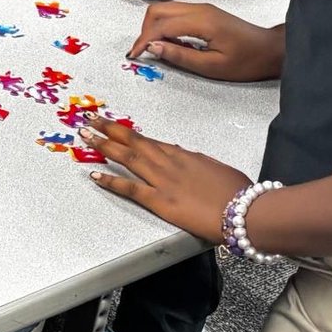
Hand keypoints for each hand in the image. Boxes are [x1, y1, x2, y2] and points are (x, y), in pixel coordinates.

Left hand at [81, 120, 243, 244]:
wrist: (246, 211)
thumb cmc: (238, 191)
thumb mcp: (215, 168)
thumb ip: (195, 162)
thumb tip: (182, 156)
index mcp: (182, 155)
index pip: (149, 141)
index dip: (128, 133)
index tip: (113, 126)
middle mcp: (169, 163)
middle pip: (133, 143)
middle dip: (109, 130)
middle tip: (88, 120)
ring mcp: (163, 181)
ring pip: (127, 158)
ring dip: (104, 146)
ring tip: (85, 137)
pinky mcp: (161, 201)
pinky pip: (130, 188)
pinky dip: (111, 181)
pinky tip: (94, 175)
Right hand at [129, 3, 284, 81]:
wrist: (271, 50)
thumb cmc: (247, 61)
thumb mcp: (212, 67)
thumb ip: (180, 56)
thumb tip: (153, 47)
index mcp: (202, 22)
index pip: (161, 25)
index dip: (143, 40)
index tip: (134, 55)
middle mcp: (199, 9)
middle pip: (157, 10)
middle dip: (144, 31)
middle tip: (143, 52)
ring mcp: (202, 8)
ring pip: (164, 9)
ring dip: (153, 27)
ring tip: (155, 48)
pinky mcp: (204, 12)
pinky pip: (175, 12)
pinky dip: (164, 25)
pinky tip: (169, 42)